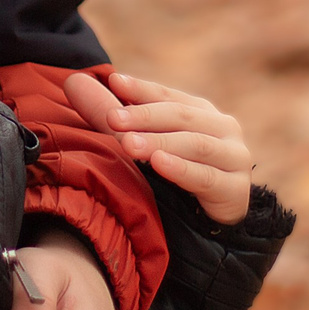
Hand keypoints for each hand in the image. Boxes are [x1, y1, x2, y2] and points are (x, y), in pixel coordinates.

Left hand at [67, 71, 251, 224]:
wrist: (211, 227)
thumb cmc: (173, 178)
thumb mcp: (142, 144)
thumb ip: (110, 115)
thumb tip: (73, 82)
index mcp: (201, 112)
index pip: (168, 95)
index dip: (141, 89)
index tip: (113, 81)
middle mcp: (222, 128)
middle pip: (181, 116)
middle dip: (144, 116)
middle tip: (112, 119)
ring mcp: (234, 158)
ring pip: (195, 144)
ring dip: (160, 141)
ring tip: (128, 144)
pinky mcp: (236, 190)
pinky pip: (207, 177)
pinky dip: (182, 169)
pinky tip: (159, 163)